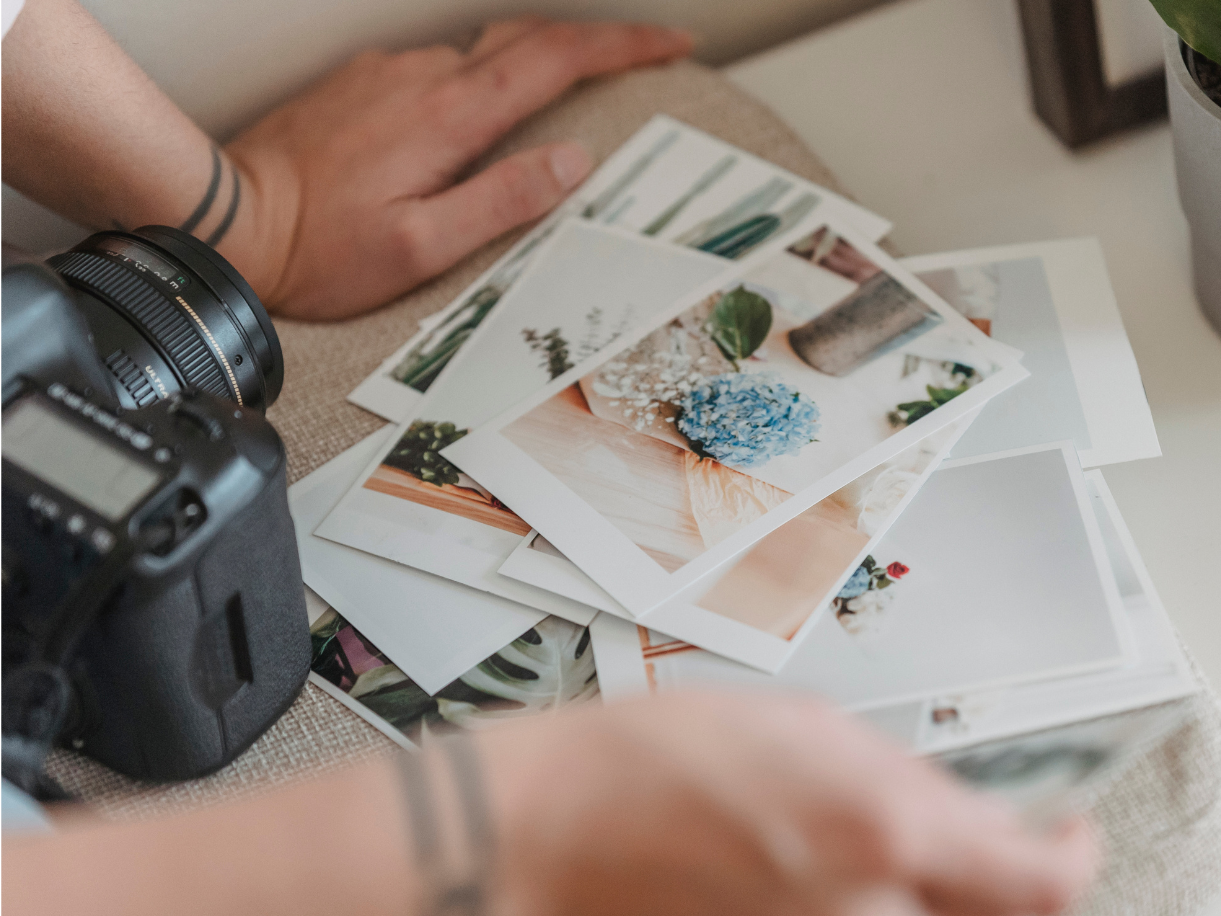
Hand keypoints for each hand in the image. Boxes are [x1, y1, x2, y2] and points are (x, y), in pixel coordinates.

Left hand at [225, 19, 691, 318]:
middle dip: (593, 43)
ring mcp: (388, 75)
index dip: (621, 46)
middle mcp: (421, 79)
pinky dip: (484, 80)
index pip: (554, 59)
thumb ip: (503, 200)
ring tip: (570, 95)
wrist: (226, 217)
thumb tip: (573, 161)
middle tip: (642, 56)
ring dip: (534, 64)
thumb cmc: (319, 249)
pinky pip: (442, 69)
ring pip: (481, 52)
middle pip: (525, 37)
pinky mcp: (363, 84)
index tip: (669, 43)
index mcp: (449, 117)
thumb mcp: (423, 246)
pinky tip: (485, 116)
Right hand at [482, 693, 1099, 915]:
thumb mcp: (810, 728)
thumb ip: (911, 780)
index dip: (1076, 851)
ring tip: (931, 888)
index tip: (1070, 831)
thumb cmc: (652, 766)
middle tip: (1002, 847)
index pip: (1046, 878)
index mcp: (889, 833)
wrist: (544, 841)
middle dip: (1017, 884)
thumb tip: (974, 817)